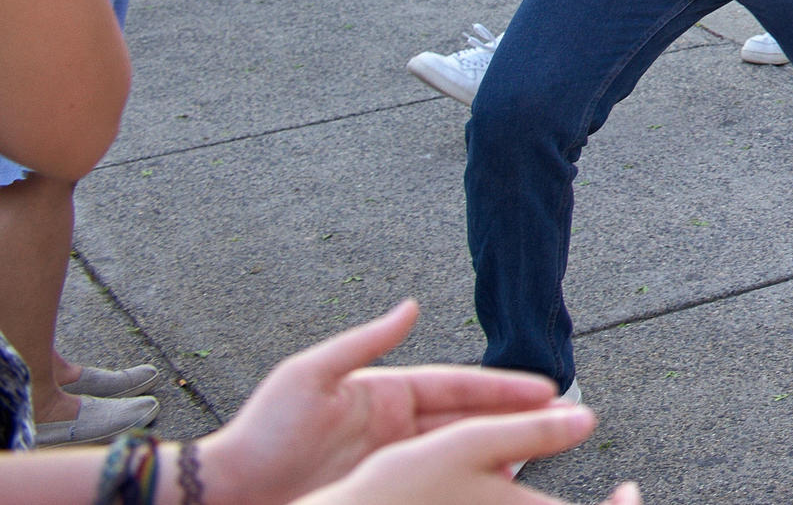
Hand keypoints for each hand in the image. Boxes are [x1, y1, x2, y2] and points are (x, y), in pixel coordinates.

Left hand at [193, 299, 596, 504]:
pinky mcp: (378, 498)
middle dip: (517, 424)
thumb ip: (365, 343)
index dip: (502, 388)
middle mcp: (393, 430)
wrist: (224, 496)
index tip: (547, 388)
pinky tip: (497, 499)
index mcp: (384, 395)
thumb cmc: (260, 434)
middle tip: (569, 425)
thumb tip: (411, 306)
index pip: (456, 387)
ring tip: (545, 465)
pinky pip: (432, 494)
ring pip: (458, 462)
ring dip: (499, 461)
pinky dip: (466, 492)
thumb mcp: (309, 376)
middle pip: (467, 425)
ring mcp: (388, 468)